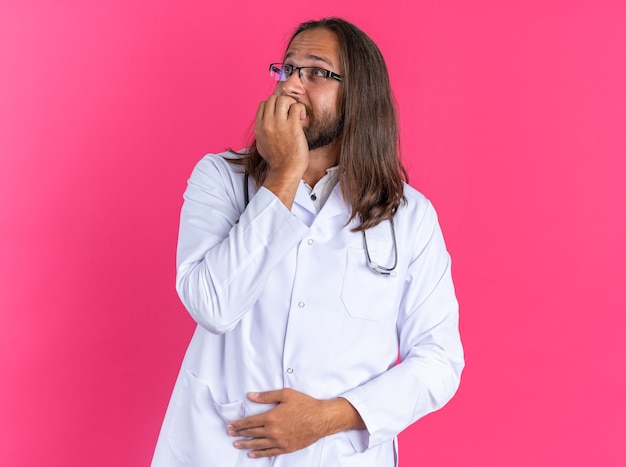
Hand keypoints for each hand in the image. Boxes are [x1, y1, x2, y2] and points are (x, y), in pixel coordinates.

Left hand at [227, 388, 363, 458]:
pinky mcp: (286, 448)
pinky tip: (252, 453)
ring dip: (246, 444)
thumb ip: (266, 396)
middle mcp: (273, 431)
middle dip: (239, 434)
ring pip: (258, 444)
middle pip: (251, 433)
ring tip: (236, 445)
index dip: (238, 424)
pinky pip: (269, 452)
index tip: (231, 426)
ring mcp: (279, 441)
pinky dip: (259, 453)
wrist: (321, 419)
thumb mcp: (285, 394)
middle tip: (230, 434)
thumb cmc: (305, 405)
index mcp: (271, 417)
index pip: (250, 422)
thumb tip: (251, 396)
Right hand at [254, 96, 308, 206]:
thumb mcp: (261, 144)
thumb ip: (262, 131)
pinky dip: (300, 109)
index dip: (274, 105)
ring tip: (296, 114)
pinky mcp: (292, 126)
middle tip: (290, 112)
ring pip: (283, 99)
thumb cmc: (277, 160)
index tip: (282, 114)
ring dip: (291, 103)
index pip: (263, 104)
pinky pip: (296, 106)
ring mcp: (279, 124)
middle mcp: (267, 123)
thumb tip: (265, 123)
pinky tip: (302, 118)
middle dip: (283, 102)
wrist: (285, 170)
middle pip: (272, 98)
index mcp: (259, 127)